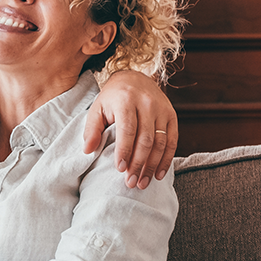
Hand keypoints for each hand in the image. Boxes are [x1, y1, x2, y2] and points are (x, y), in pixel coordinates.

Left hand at [85, 70, 178, 188]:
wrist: (134, 78)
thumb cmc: (112, 98)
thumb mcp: (97, 108)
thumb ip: (92, 129)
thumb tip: (87, 150)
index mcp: (126, 100)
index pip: (128, 130)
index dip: (125, 151)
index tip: (120, 169)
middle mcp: (147, 103)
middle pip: (146, 139)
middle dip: (138, 164)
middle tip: (131, 182)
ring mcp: (162, 109)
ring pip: (160, 142)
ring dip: (152, 166)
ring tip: (143, 182)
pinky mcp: (172, 115)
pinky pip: (172, 140)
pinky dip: (166, 159)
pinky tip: (159, 174)